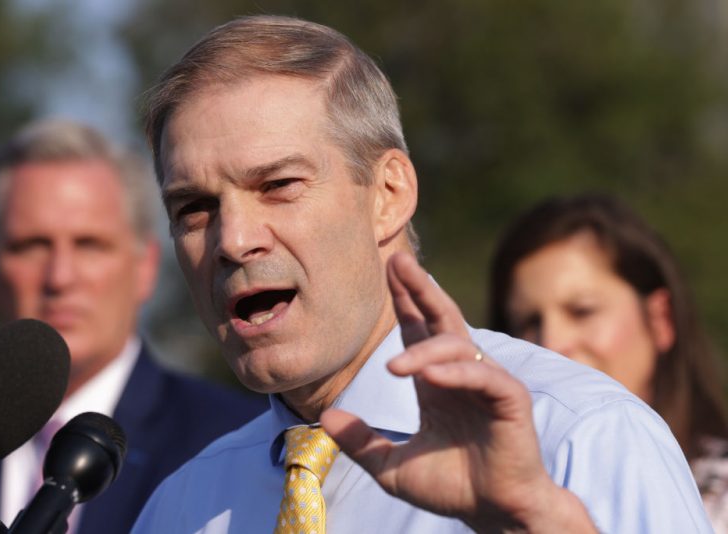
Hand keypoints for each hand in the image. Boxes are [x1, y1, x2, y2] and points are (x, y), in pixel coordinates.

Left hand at [320, 253, 594, 531]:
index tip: (388, 270)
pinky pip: (484, 377)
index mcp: (437, 383)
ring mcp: (488, 384)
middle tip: (398, 261)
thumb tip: (325, 417)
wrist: (495, 516)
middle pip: (442, 319)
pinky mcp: (511, 400)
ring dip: (425, 352)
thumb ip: (362, 441)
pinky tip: (430, 375)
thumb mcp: (392, 467)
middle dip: (421, 289)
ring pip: (458, 347)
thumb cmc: (453, 488)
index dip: (405, 300)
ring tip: (393, 368)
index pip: (419, 330)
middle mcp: (462, 375)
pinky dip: (457, 374)